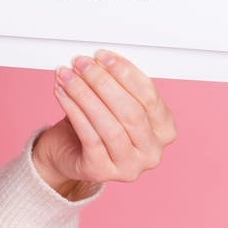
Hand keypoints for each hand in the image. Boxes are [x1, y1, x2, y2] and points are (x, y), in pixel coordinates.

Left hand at [31, 50, 176, 199]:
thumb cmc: (95, 125)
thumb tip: (101, 59)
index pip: (150, 96)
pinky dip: (73, 110)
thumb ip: (116, 84)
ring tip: (67, 75)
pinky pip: (88, 136)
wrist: (69, 155)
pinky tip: (62, 93)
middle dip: (103, 82)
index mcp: (165, 131)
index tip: (103, 56)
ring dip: (85, 94)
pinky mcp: (102, 171)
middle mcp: (152, 152)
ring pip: (109, 124)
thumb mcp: (114, 103)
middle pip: (130, 111)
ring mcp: (129, 166)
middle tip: (82, 63)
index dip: (125, 72)